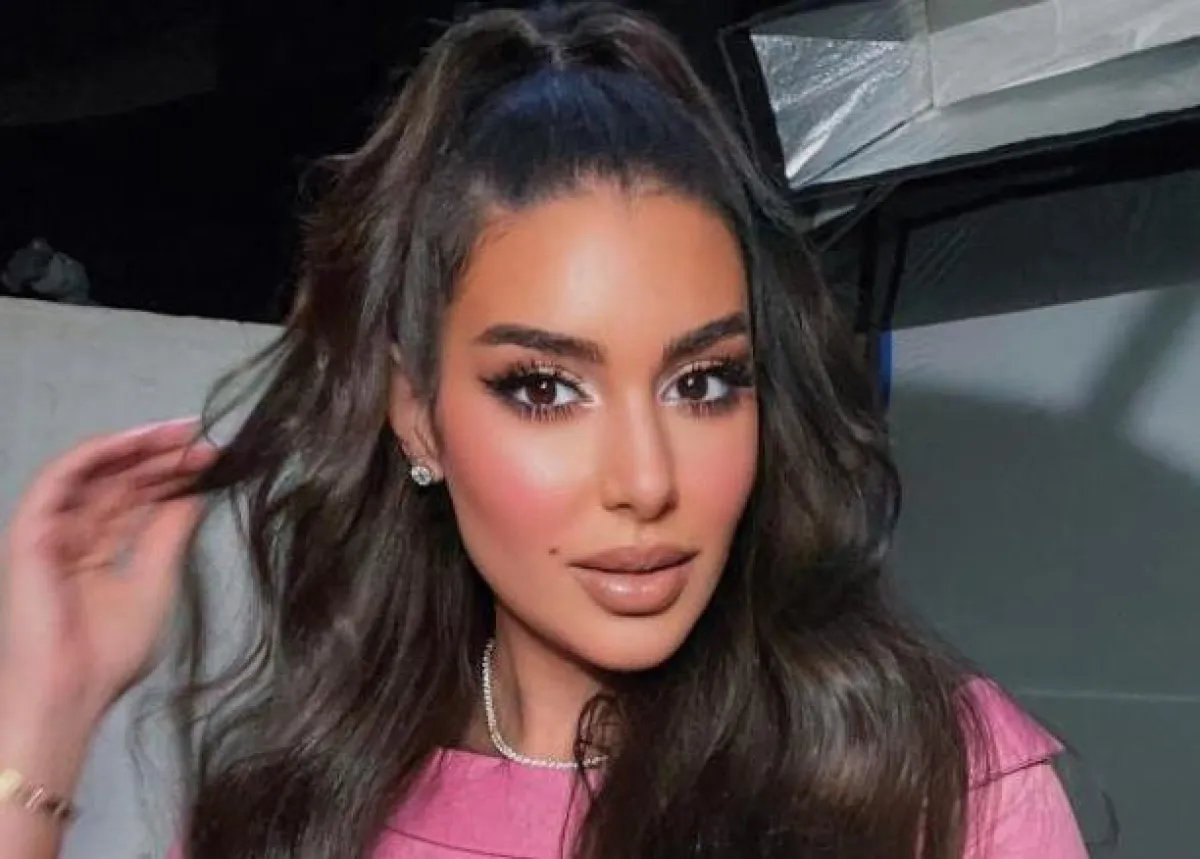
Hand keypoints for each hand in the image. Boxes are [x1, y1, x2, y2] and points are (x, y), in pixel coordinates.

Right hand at [0, 419, 216, 733]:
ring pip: (93, 471)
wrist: (69, 693)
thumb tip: (195, 489)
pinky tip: (136, 442)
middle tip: (202, 437)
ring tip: (177, 433)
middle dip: (162, 455)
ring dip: (135, 446)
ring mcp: (51, 532)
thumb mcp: (156, 580)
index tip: (214, 457)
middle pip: (119, 480)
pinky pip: (59, 478)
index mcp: (99, 552)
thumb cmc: (106, 656)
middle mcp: (73, 536)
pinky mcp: (30, 532)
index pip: (137, 499)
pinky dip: (97, 453)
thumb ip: (170, 532)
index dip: (173, 474)